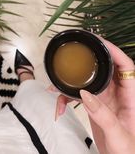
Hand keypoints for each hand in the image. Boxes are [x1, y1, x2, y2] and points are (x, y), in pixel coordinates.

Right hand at [56, 39, 134, 153]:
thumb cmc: (130, 153)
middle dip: (89, 60)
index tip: (99, 41)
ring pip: (88, 81)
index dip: (114, 51)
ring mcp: (106, 99)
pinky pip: (79, 95)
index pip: (125, 66)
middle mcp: (119, 94)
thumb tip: (85, 94)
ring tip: (57, 86)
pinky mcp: (96, 106)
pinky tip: (60, 106)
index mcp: (131, 96)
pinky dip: (68, 98)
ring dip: (72, 82)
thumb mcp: (119, 135)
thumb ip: (102, 115)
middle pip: (104, 68)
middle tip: (76, 52)